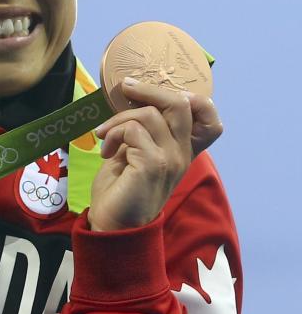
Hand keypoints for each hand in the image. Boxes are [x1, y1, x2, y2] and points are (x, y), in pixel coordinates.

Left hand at [87, 78, 221, 231]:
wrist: (114, 225)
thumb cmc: (121, 188)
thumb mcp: (134, 152)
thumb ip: (141, 130)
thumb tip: (131, 98)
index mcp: (181, 150)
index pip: (209, 118)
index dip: (190, 98)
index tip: (153, 94)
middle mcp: (182, 153)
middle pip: (182, 103)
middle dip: (149, 89)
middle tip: (124, 89)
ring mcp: (171, 159)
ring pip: (149, 114)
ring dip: (118, 119)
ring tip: (104, 137)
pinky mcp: (153, 165)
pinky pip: (133, 130)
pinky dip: (113, 134)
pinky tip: (105, 151)